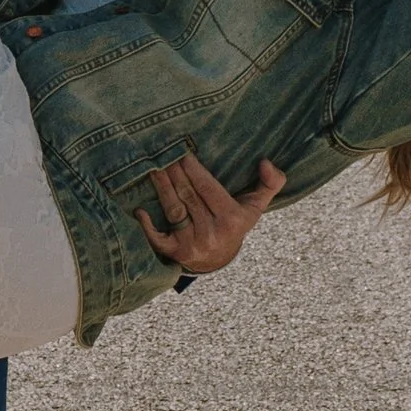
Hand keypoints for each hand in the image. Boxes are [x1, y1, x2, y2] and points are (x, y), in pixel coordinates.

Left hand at [137, 149, 285, 273]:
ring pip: (174, 210)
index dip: (194, 169)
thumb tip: (266, 163)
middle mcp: (212, 232)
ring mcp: (193, 244)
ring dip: (162, 188)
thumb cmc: (236, 222)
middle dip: (174, 173)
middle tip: (162, 153)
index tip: (182, 152)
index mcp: (232, 219)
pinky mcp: (176, 253)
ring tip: (153, 168)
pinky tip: (140, 211)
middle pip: (188, 196)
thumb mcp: (256, 206)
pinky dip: (148, 226)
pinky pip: (159, 239)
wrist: (220, 258)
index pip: (208, 188)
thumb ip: (271, 183)